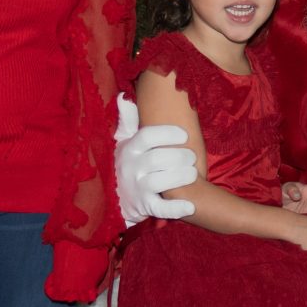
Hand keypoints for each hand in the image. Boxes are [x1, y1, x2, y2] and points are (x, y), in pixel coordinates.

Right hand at [114, 96, 195, 223]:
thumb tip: (123, 97)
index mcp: (128, 149)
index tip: (184, 135)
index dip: (168, 134)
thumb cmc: (124, 164)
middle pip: (159, 158)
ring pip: (161, 181)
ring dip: (181, 177)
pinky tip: (190, 206)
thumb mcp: (122, 142)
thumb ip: (126, 121)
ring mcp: (137, 189)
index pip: (148, 136)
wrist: (113, 198)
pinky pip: (160, 208)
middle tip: (191, 157)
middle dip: (180, 157)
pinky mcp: (143, 207)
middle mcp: (131, 168)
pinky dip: (175, 208)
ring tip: (192, 174)